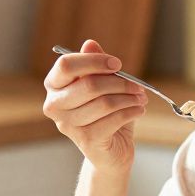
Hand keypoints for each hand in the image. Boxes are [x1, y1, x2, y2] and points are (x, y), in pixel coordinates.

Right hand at [42, 39, 146, 171]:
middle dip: (119, 82)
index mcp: (54, 85)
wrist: (111, 151)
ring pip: (104, 102)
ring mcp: (68, 125)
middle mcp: (54, 105)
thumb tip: (90, 44)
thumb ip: (95, 65)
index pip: (66, 65)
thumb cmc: (105, 114)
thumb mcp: (102, 85)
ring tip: (140, 98)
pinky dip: (131, 111)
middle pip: (89, 84)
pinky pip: (113, 119)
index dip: (94, 61)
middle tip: (137, 85)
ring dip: (129, 98)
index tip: (117, 64)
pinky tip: (139, 110)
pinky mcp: (86, 140)